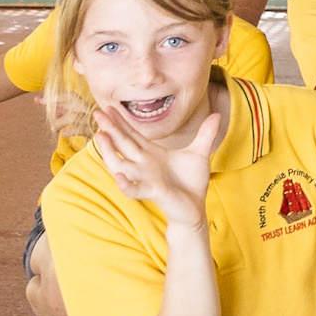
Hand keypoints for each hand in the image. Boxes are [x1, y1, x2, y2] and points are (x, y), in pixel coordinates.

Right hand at [92, 107, 219, 227]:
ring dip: (110, 152)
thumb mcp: (199, 154)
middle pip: (123, 144)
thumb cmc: (191, 181)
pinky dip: (126, 184)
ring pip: (120, 164)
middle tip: (97, 112)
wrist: (195, 207)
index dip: (121, 122)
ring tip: (100, 136)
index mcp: (151, 153)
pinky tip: (118, 176)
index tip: (108, 107)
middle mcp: (144, 164)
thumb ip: (206, 134)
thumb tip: (218, 114)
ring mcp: (146, 178)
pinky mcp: (153, 192)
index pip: (132, 135)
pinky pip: (134, 190)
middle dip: (110, 129)